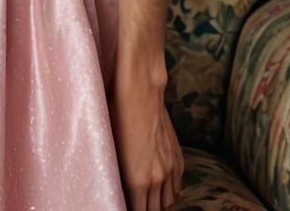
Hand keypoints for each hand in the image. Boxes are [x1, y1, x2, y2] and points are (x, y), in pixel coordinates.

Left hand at [108, 68, 184, 209]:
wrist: (140, 90)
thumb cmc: (117, 116)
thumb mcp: (112, 148)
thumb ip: (119, 175)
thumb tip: (118, 186)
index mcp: (137, 180)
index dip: (131, 209)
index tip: (124, 205)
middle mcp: (156, 178)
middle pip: (155, 210)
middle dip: (145, 208)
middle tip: (134, 201)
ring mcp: (169, 168)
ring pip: (168, 201)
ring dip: (158, 202)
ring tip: (146, 198)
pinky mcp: (176, 157)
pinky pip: (177, 186)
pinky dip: (169, 190)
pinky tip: (160, 188)